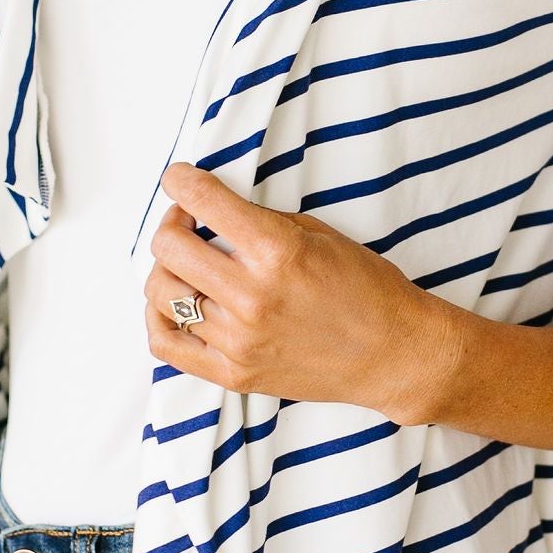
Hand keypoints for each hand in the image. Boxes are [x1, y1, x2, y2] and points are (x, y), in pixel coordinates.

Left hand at [145, 165, 461, 422]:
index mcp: (277, 252)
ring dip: (167, 269)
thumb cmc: (367, 291)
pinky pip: (167, 346)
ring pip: (162, 294)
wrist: (393, 355)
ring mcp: (240, 340)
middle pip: (170, 247)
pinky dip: (158, 319)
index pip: (203, 201)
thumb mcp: (320, 235)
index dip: (180, 181)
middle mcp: (253, 296)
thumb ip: (263, 222)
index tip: (178, 178)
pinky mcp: (235, 374)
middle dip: (172, 223)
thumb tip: (214, 209)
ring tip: (186, 264)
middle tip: (186, 222)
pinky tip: (174, 305)